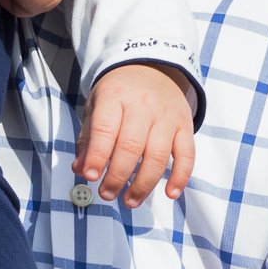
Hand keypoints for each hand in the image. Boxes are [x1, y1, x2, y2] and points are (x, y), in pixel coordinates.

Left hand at [77, 63, 195, 206]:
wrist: (153, 67)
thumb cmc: (120, 92)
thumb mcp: (97, 105)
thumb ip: (88, 138)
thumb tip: (80, 169)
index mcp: (116, 98)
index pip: (106, 129)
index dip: (97, 155)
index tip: (89, 176)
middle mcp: (143, 106)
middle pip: (131, 147)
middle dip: (117, 176)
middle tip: (106, 194)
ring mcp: (167, 117)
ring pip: (158, 155)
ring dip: (143, 184)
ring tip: (130, 201)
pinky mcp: (185, 126)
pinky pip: (187, 154)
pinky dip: (180, 176)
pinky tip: (170, 193)